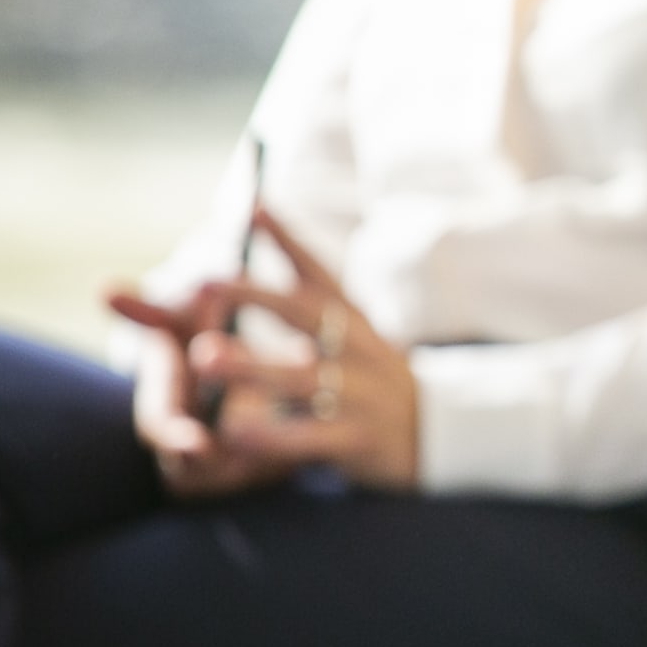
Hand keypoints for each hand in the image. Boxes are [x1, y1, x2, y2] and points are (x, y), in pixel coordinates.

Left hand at [129, 208, 418, 488]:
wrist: (442, 437)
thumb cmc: (376, 386)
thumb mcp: (351, 344)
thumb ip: (305, 319)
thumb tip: (248, 276)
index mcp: (354, 325)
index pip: (320, 274)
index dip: (287, 240)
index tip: (253, 206)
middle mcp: (359, 352)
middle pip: (307, 316)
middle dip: (255, 296)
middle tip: (204, 282)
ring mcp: (360, 395)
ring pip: (302, 377)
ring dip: (251, 366)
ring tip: (204, 355)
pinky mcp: (357, 440)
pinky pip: (309, 437)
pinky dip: (270, 435)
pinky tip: (232, 432)